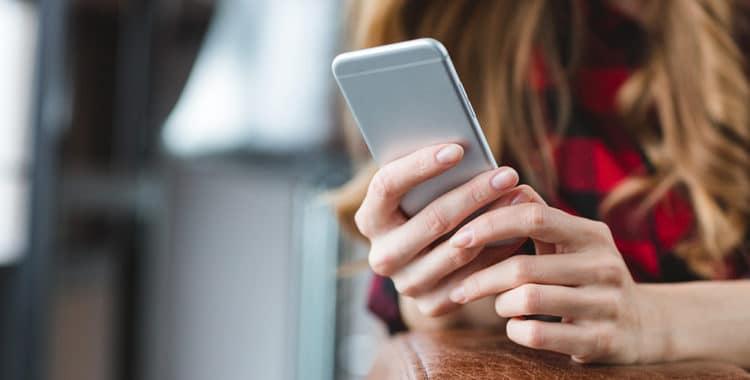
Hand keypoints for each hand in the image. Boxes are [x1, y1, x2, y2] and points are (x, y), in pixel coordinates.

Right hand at [356, 143, 542, 315]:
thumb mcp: (416, 193)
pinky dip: (498, 253)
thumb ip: (429, 175)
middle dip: (475, 193)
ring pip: (458, 250)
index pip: (387, 186)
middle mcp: (382, 255)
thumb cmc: (423, 210)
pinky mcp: (431, 304)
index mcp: (369, 219)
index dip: (420, 165)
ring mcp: (405, 283)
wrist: (424, 265)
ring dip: (494, 221)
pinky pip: (472, 277)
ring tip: (521, 198)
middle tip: (507, 174)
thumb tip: (466, 150)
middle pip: (433, 219)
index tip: (457, 149)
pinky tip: (519, 232)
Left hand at [448, 195, 658, 363]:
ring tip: (498, 305)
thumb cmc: (588, 275)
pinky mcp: (601, 341)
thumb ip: (537, 216)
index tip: (458, 238)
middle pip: (522, 267)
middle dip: (481, 278)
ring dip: (500, 304)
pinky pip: (537, 334)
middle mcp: (602, 265)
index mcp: (591, 234)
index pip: (533, 216)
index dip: (489, 224)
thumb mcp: (573, 242)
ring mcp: (606, 304)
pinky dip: (515, 329)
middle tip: (460, 288)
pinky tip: (516, 325)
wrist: (644, 326)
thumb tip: (496, 186)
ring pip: (527, 300)